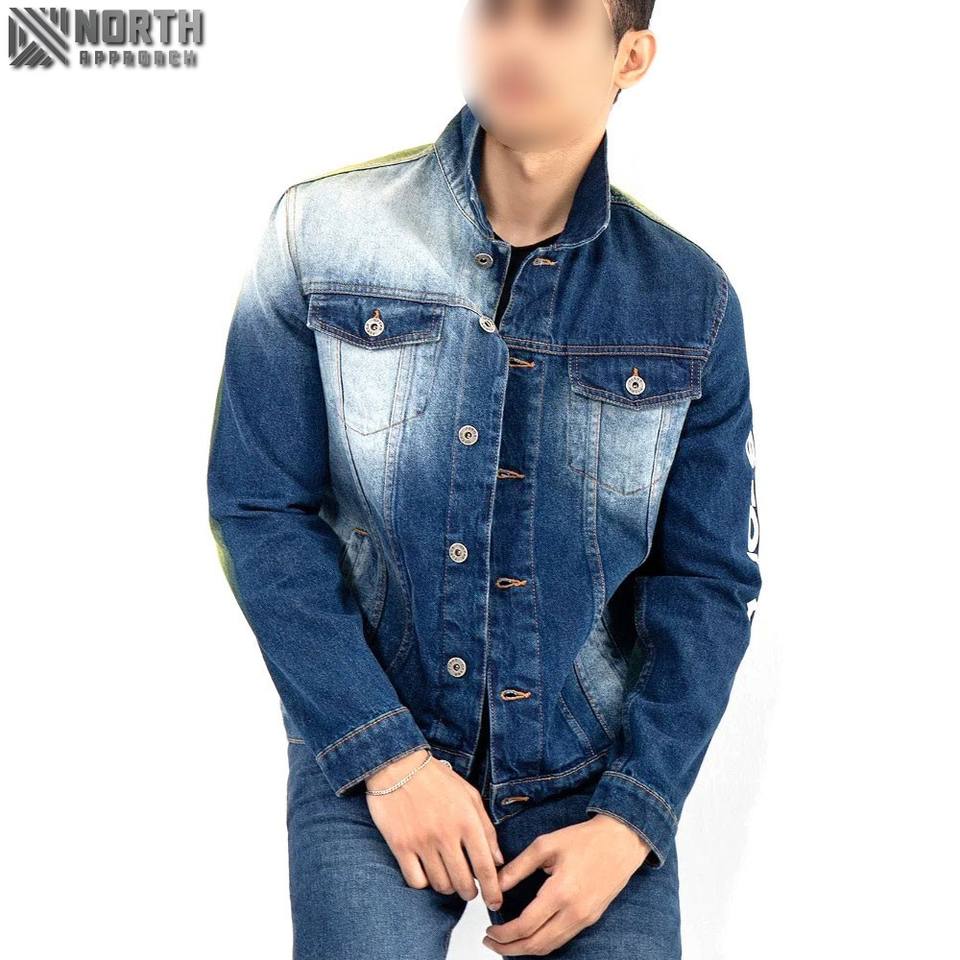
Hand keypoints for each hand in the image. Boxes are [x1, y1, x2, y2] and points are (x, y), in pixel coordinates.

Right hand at [365, 750, 505, 908]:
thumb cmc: (436, 779)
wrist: (398, 765)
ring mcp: (422, 842)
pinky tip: (427, 872)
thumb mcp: (469, 795)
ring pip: (441, 886)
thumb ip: (486, 828)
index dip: (494, 891)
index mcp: (467, 820)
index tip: (495, 903)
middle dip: (470, 893)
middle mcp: (446, 834)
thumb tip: (498, 860)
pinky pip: (416, 882)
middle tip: (469, 890)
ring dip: (447, 887)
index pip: (486, 867)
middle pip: (463, 883)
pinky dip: (424, 883)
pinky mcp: (400, 846)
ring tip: (448, 877)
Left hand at [482, 812, 649, 954]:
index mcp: (560, 892)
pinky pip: (562, 939)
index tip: (489, 929)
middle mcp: (574, 912)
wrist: (621, 841)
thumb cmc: (584, 839)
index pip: (526, 926)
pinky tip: (530, 935)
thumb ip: (518, 867)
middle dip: (510, 948)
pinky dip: (543, 943)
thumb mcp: (546, 845)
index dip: (504, 933)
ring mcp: (585, 919)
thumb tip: (495, 885)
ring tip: (506, 942)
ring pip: (550, 947)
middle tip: (491, 941)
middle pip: (536, 945)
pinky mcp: (591, 919)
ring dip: (526, 949)